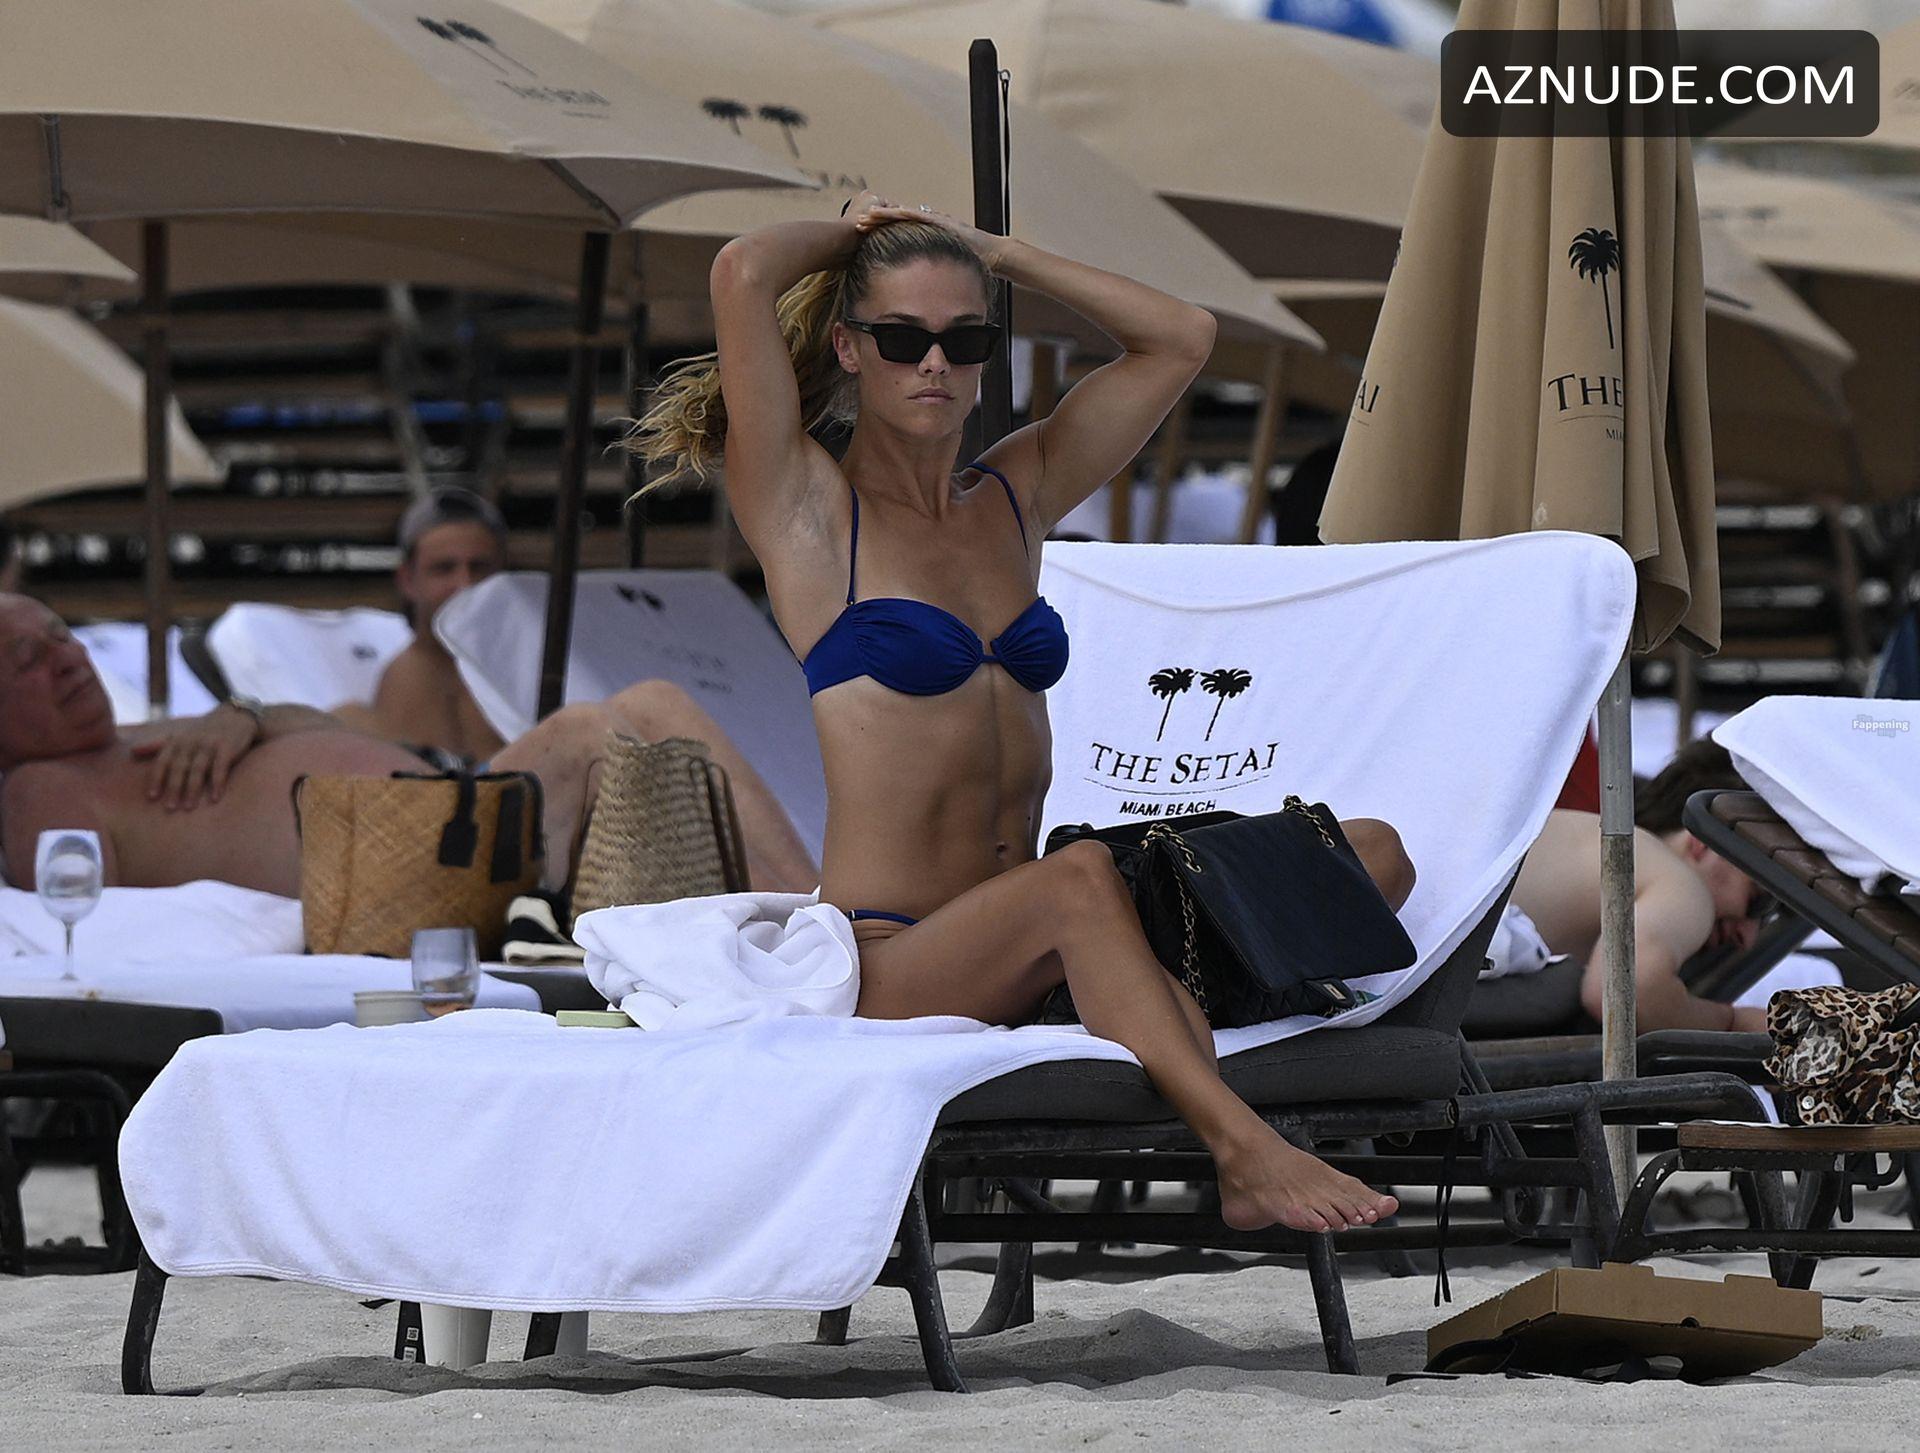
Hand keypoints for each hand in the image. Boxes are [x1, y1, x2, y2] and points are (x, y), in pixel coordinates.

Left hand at [130, 704, 258, 810]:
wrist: (236, 717)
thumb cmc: (205, 731)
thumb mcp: (181, 735)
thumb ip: (158, 745)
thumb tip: (132, 751)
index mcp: (177, 740)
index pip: (163, 761)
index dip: (156, 779)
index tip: (152, 797)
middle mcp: (191, 741)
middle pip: (179, 768)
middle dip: (173, 788)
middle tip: (169, 808)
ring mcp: (209, 744)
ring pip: (198, 769)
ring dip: (192, 789)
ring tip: (189, 807)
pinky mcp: (227, 747)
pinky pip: (220, 768)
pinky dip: (217, 783)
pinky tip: (215, 798)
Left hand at [847, 194, 1010, 272]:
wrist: (992, 256)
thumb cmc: (968, 266)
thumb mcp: (940, 271)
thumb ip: (927, 275)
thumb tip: (913, 291)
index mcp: (923, 236)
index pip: (896, 232)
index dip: (878, 232)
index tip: (860, 236)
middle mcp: (927, 225)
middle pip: (895, 221)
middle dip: (876, 221)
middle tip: (856, 223)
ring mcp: (935, 220)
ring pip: (904, 215)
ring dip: (885, 215)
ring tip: (867, 216)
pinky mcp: (943, 221)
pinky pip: (921, 216)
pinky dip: (906, 214)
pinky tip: (893, 212)